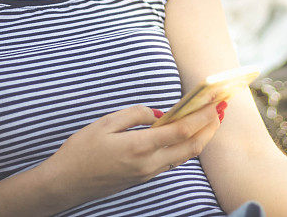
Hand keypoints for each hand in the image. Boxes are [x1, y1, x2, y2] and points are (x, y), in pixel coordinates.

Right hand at [39, 103, 221, 206]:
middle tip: (221, 109)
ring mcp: (147, 173)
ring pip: (184, 156)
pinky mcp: (143, 177)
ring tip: (210, 119)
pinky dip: (185, 146)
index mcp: (139, 147)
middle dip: (209, 127)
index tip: (215, 102)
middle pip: (191, 147)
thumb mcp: (105, 124)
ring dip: (200, 138)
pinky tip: (187, 134)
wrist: (65, 184)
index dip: (202, 116)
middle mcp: (148, 164)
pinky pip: (172, 161)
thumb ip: (135, 115)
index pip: (181, 131)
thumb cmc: (80, 151)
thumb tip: (157, 114)